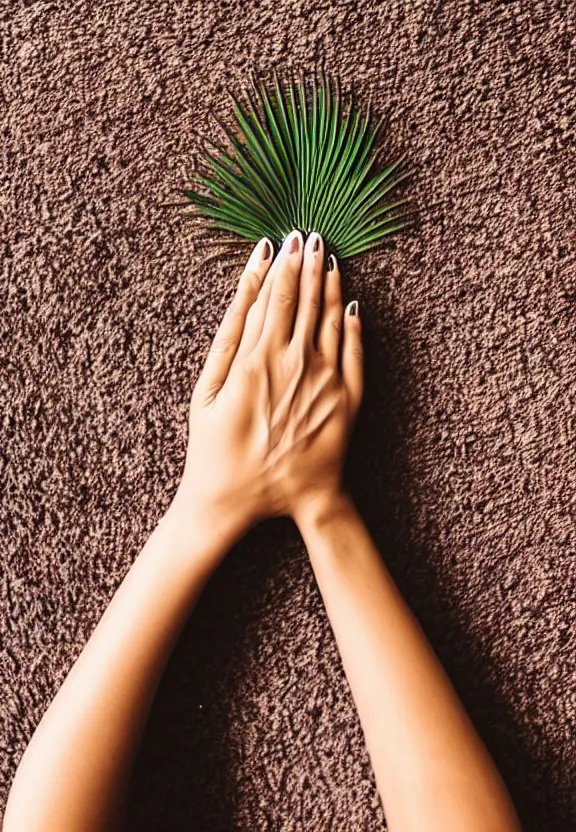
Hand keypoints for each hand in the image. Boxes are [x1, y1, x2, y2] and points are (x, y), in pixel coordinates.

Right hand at [173, 229, 363, 545]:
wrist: (241, 498)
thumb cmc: (213, 444)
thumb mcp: (206, 388)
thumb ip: (230, 333)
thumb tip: (251, 283)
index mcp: (260, 357)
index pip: (277, 296)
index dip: (284, 264)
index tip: (288, 238)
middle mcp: (297, 363)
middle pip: (307, 300)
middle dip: (309, 264)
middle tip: (313, 236)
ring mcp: (325, 382)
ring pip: (332, 320)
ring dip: (331, 286)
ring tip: (329, 258)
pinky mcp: (346, 404)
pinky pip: (355, 355)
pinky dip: (353, 326)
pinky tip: (350, 305)